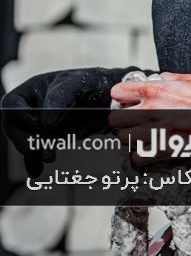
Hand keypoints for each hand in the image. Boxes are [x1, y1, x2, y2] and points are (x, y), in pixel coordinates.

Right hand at [1, 66, 145, 176]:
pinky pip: (35, 152)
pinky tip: (37, 173)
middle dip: (25, 139)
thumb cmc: (93, 84)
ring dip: (33, 151)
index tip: (39, 124)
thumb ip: (60, 97)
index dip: (20, 116)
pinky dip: (34, 162)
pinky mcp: (48, 138)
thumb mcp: (78, 83)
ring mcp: (37, 124)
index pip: (12, 105)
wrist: (112, 99)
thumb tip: (46, 121)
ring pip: (24, 140)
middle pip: (13, 126)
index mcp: (32, 90)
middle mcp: (30, 107)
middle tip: (42, 149)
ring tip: (50, 157)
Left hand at [108, 72, 190, 160]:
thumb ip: (169, 78)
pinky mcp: (162, 150)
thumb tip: (160, 78)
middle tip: (132, 120)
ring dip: (131, 137)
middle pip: (115, 118)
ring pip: (123, 138)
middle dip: (122, 118)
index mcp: (155, 91)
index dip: (121, 96)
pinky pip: (137, 156)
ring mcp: (154, 132)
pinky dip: (141, 154)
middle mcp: (150, 110)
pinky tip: (150, 149)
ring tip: (142, 135)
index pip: (117, 92)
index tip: (126, 100)